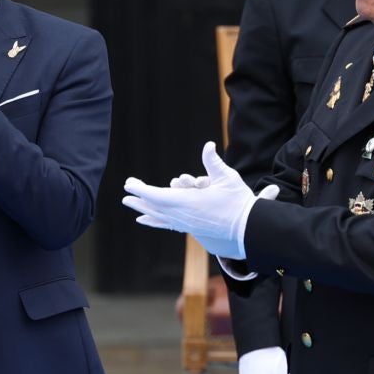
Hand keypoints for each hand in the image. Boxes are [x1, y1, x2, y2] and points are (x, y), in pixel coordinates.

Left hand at [122, 143, 270, 258]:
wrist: (248, 229)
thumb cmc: (239, 203)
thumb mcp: (228, 178)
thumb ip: (214, 162)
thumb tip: (209, 144)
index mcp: (188, 202)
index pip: (157, 195)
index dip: (141, 190)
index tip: (129, 185)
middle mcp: (182, 215)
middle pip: (154, 207)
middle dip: (139, 199)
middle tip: (126, 195)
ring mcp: (186, 224)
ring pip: (159, 216)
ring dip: (144, 209)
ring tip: (131, 205)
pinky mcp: (191, 229)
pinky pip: (166, 224)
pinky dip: (153, 221)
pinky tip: (143, 220)